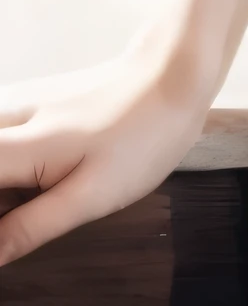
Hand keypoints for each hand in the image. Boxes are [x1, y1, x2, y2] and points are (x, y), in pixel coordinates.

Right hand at [0, 41, 216, 269]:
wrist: (172, 78)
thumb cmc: (140, 138)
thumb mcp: (89, 197)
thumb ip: (31, 228)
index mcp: (13, 146)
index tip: (13, 227)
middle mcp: (3, 117)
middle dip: (3, 205)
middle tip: (36, 217)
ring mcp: (13, 105)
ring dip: (7, 192)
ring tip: (50, 199)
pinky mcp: (26, 104)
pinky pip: (3, 145)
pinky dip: (12, 174)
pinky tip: (45, 182)